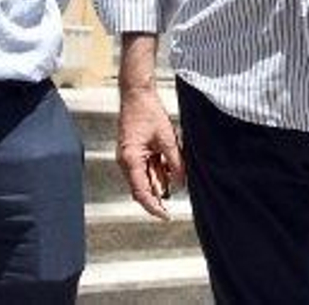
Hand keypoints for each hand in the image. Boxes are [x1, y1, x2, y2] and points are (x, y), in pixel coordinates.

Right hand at [116, 86, 184, 220]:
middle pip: (142, 187)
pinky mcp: (134, 151)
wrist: (137, 94)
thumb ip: (175, 163)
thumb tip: (182, 183)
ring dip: (160, 180)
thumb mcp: (168, 139)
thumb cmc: (147, 112)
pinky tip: (170, 165)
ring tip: (174, 172)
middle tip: (173, 201)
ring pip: (146, 178)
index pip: (141, 192)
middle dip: (159, 194)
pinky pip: (146, 167)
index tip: (165, 216)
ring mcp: (129, 156)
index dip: (153, 207)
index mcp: (130, 160)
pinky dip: (158, 169)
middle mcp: (126, 161)